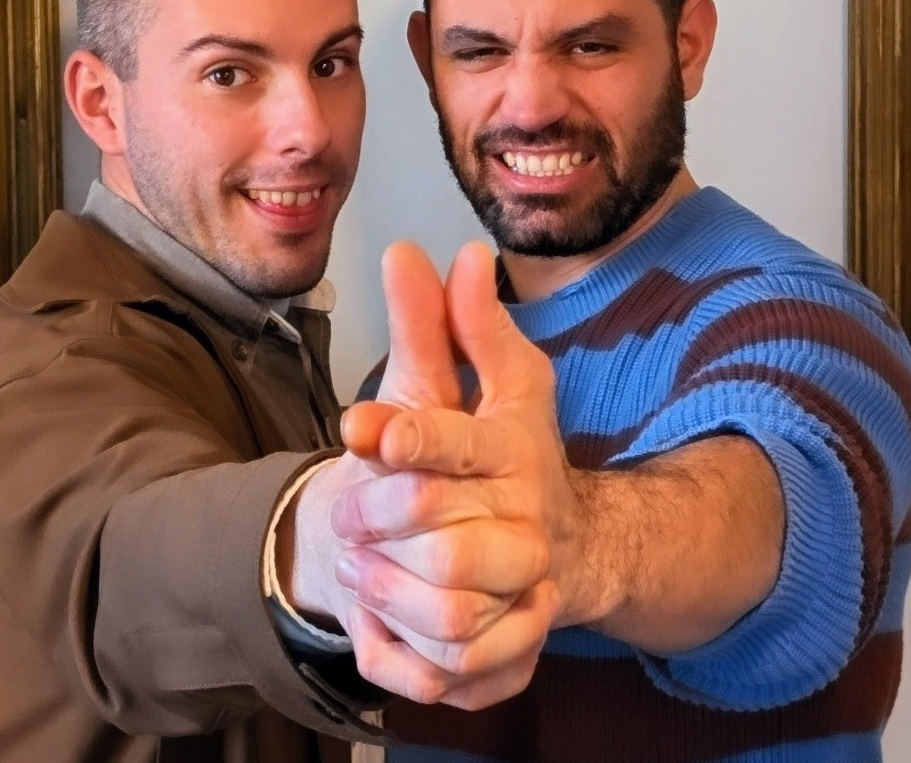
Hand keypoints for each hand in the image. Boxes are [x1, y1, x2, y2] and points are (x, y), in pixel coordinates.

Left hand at [334, 241, 569, 707]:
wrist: (570, 544)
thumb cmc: (517, 452)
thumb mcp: (496, 381)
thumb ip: (463, 323)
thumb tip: (455, 249)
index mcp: (513, 449)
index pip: (455, 441)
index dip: (403, 435)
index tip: (358, 427)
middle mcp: (525, 519)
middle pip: (436, 526)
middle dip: (374, 514)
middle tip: (340, 509)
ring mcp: (525, 587)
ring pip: (445, 603)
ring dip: (384, 585)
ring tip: (354, 565)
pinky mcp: (517, 641)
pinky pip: (456, 661)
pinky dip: (409, 645)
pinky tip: (383, 618)